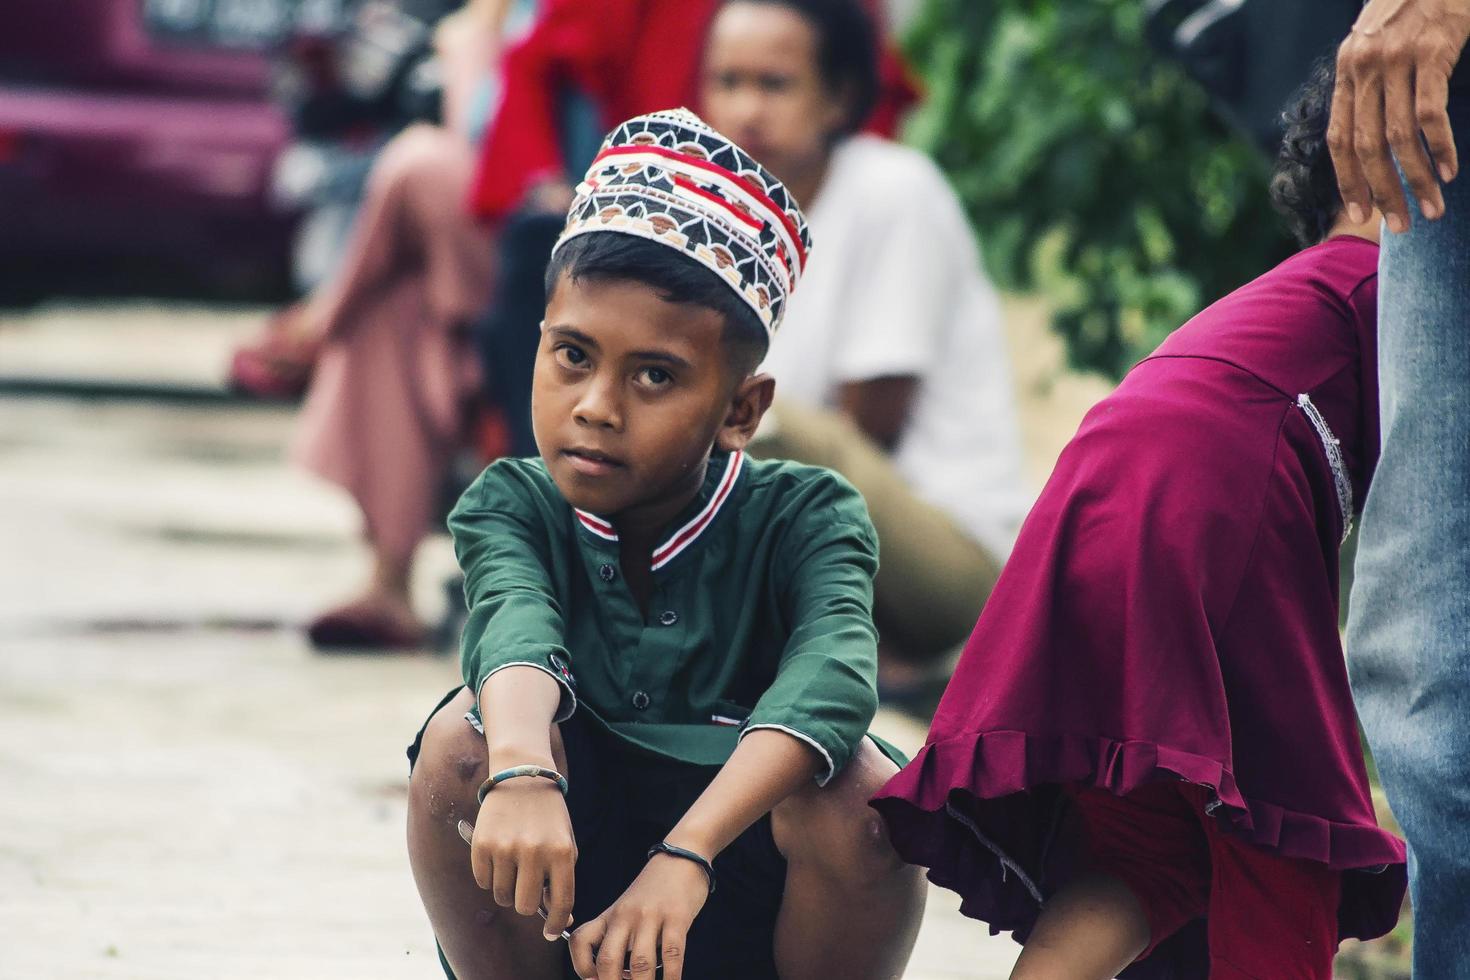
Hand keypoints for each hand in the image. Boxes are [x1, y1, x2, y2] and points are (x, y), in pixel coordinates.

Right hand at [470, 777, 576, 939]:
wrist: (522, 776)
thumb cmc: (548, 817)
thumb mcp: (564, 843)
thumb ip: (562, 880)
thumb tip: (558, 920)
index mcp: (561, 852)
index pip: (562, 903)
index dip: (556, 923)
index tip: (550, 932)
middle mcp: (534, 852)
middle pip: (526, 906)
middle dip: (527, 903)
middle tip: (527, 888)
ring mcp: (506, 848)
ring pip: (502, 896)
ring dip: (508, 889)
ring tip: (513, 866)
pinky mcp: (482, 845)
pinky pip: (483, 881)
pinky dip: (490, 875)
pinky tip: (498, 854)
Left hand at [569, 853, 710, 979]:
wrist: (680, 857)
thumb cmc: (652, 890)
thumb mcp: (626, 908)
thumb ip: (617, 937)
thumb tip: (612, 975)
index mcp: (610, 915)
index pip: (581, 941)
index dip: (581, 967)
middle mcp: (625, 916)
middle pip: (608, 960)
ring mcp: (651, 916)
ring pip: (639, 964)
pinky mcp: (677, 916)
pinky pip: (672, 954)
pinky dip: (672, 977)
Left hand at [1329, 0, 1469, 231]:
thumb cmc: (1414, 5)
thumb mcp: (1377, 42)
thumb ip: (1370, 83)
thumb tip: (1372, 137)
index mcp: (1347, 70)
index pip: (1339, 138)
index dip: (1348, 180)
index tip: (1360, 213)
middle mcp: (1364, 67)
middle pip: (1365, 147)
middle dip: (1382, 191)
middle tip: (1400, 225)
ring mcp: (1396, 59)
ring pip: (1398, 137)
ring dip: (1416, 179)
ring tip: (1432, 208)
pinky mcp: (1432, 50)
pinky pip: (1430, 114)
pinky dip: (1440, 147)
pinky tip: (1449, 170)